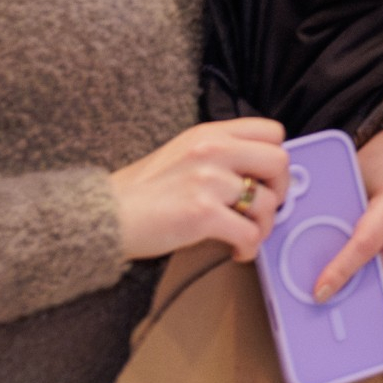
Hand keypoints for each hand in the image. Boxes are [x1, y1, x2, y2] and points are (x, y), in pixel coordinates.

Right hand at [110, 117, 290, 263]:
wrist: (103, 216)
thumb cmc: (139, 192)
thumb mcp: (182, 154)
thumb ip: (219, 155)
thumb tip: (258, 174)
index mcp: (209, 133)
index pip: (271, 131)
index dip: (275, 158)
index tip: (267, 179)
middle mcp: (213, 150)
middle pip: (279, 162)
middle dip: (280, 190)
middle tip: (264, 209)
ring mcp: (209, 181)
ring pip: (268, 203)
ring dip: (263, 226)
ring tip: (246, 236)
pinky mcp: (203, 214)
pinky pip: (250, 233)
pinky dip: (249, 247)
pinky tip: (237, 251)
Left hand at [313, 127, 382, 308]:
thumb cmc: (377, 168)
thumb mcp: (354, 182)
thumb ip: (340, 213)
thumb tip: (307, 251)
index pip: (365, 245)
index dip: (341, 271)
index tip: (321, 292)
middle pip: (381, 266)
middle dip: (354, 283)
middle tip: (329, 294)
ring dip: (374, 286)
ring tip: (353, 289)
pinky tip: (379, 297)